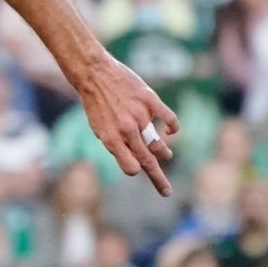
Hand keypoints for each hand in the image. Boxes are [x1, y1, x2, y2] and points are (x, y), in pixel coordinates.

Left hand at [76, 55, 179, 196]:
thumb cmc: (94, 102)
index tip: (138, 169)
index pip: (130, 167)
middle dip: (158, 179)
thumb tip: (130, 158)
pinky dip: (173, 127)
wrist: (94, 74)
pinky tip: (172, 131)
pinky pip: (170, 119)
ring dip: (164, 152)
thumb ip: (114, 143)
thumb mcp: (97, 127)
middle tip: (166, 192)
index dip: (134, 169)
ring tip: (167, 155)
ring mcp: (140, 116)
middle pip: (148, 162)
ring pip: (159, 143)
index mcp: (111, 139)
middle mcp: (126, 131)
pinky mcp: (150, 101)